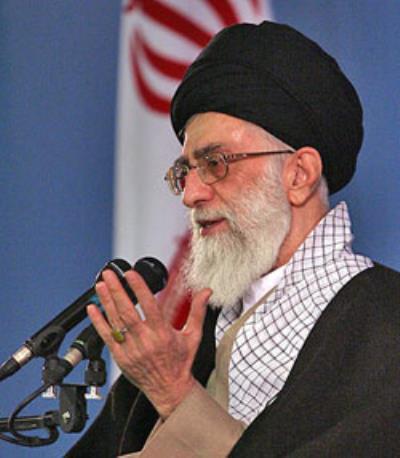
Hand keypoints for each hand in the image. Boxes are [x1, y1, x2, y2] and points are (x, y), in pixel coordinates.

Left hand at [87, 269, 210, 418]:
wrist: (169, 390)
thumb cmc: (181, 362)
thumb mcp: (194, 335)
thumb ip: (198, 311)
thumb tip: (206, 292)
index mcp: (163, 334)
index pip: (149, 306)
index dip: (139, 288)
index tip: (131, 274)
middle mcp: (145, 341)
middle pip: (127, 312)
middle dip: (116, 291)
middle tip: (109, 274)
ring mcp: (131, 350)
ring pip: (115, 322)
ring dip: (107, 302)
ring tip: (101, 284)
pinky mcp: (121, 357)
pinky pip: (106, 338)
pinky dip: (98, 322)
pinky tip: (93, 308)